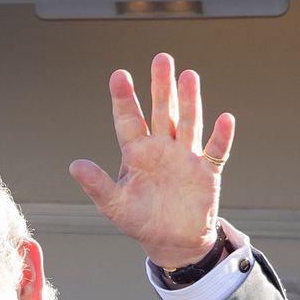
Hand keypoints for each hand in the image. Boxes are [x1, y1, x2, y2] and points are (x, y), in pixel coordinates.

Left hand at [68, 53, 234, 267]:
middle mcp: (162, 147)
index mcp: (136, 152)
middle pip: (162, 111)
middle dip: (161, 86)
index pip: (129, 119)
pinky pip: (215, 151)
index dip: (124, 98)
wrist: (172, 241)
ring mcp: (186, 157)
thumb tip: (74, 166)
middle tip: (162, 59)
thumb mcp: (114, 205)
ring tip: (188, 76)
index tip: (119, 76)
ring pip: (188, 122)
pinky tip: (224, 119)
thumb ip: (97, 184)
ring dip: (189, 101)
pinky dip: (220, 137)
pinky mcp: (207, 172)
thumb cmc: (140, 220)